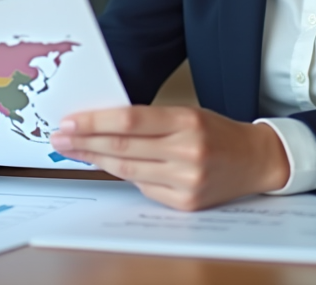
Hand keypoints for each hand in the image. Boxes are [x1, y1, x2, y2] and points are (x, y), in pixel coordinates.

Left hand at [49, 105, 289, 210]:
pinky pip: (143, 188)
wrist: (256, 160)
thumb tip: (102, 124)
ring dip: (95, 160)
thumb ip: (150, 120)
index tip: (69, 121)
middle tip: (59, 138)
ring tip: (73, 151)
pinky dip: (121, 176)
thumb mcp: (188, 113)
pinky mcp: (186, 203)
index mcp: (187, 122)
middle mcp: (187, 152)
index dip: (94, 122)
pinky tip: (103, 166)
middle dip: (85, 143)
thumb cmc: (218, 132)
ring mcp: (187, 180)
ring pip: (128, 170)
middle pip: (123, 148)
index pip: (130, 120)